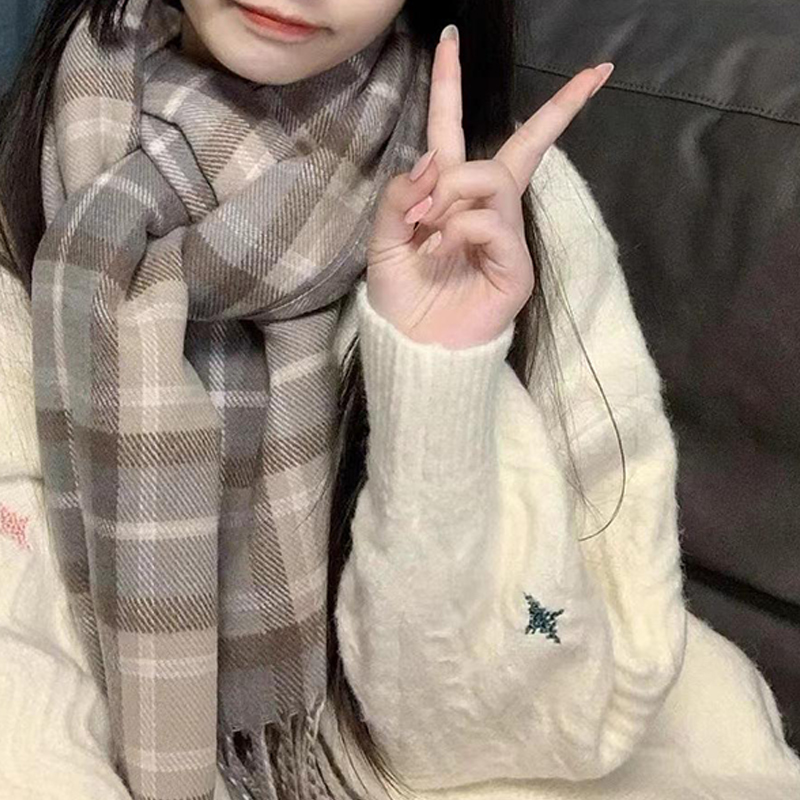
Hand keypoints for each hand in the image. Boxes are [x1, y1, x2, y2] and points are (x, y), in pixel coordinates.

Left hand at [366, 29, 613, 348]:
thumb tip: (432, 160)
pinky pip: (490, 223)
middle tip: (591, 75)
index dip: (451, 86)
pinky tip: (445, 251)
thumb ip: (399, 197)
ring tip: (431, 229)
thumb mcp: (382, 241)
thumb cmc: (400, 298)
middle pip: (521, 146)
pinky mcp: (516, 266)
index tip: (451, 37)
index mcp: (448, 198)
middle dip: (561, 108)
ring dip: (454, 194)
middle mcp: (484, 211)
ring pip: (492, 179)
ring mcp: (506, 237)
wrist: (412, 349)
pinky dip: (460, 230)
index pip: (452, 132)